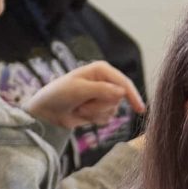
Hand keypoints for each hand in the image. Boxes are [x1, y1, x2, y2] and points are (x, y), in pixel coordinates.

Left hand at [23, 62, 144, 130]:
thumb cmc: (59, 94)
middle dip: (100, 105)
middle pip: (118, 98)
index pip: (123, 82)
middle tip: (82, 104)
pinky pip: (107, 118)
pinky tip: (82, 114)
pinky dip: (94, 119)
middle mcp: (105, 81)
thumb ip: (102, 90)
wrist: (47, 111)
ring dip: (95, 113)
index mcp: (101, 70)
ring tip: (79, 108)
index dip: (133, 95)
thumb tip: (122, 92)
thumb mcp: (79, 89)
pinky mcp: (100, 109)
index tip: (140, 109)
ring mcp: (104, 96)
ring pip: (113, 109)